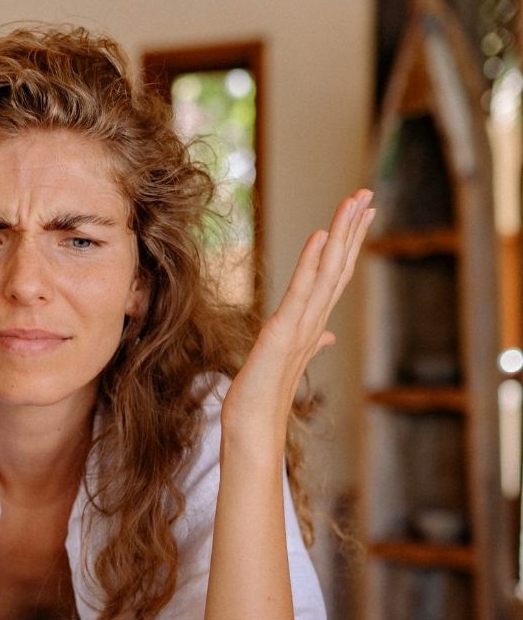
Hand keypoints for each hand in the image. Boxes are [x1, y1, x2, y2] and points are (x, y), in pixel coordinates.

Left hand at [221, 188, 374, 447]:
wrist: (253, 426)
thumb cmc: (263, 396)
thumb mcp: (285, 361)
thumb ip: (310, 342)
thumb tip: (327, 336)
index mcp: (312, 325)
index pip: (335, 277)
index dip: (349, 244)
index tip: (361, 214)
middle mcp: (313, 323)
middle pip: (338, 267)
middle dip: (353, 229)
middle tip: (367, 193)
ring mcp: (301, 327)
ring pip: (328, 272)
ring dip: (341, 235)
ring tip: (353, 201)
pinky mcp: (283, 333)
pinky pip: (301, 291)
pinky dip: (311, 263)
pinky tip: (320, 236)